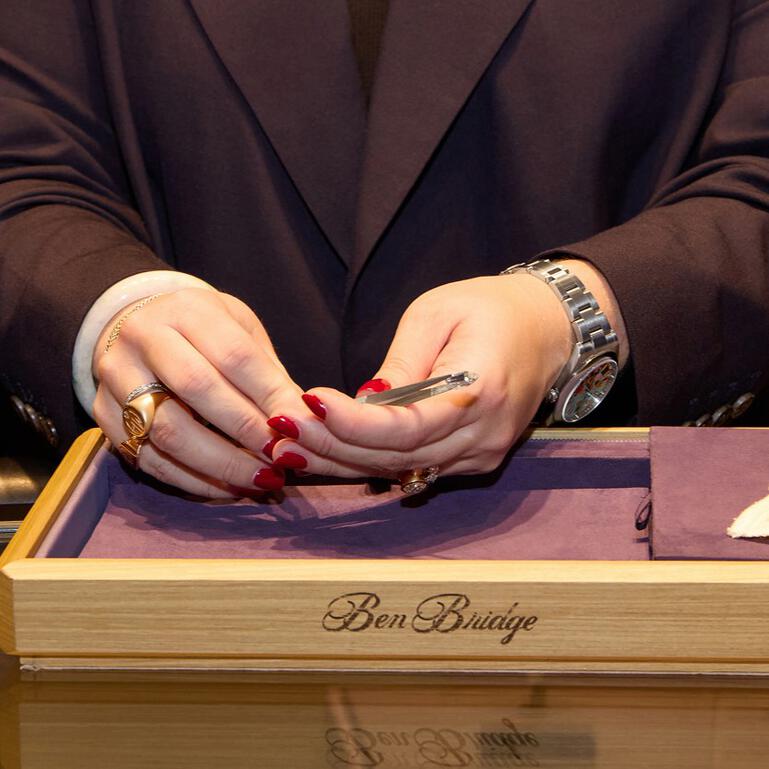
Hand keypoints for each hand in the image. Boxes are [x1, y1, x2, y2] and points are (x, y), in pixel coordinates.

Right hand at [93, 288, 302, 495]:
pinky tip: (227, 487)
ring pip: (168, 430)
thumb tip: (303, 420)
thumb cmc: (202, 331)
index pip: (234, 354)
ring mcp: (115, 376)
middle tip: (282, 457)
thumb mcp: (239, 330)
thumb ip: (268, 372)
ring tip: (260, 477)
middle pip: (197, 387)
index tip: (300, 426)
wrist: (136, 326)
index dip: (269, 394)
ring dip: (221, 463)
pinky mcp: (101, 414)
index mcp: (186, 309)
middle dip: (246, 429)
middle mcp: (143, 336)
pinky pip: (148, 458)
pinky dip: (192, 480)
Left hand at [266, 261, 627, 479]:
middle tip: (281, 430)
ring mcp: (482, 455)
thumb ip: (402, 364)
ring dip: (343, 461)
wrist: (547, 330)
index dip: (353, 423)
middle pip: (396, 457)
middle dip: (333, 446)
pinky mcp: (474, 461)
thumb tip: (363, 403)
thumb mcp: (438, 314)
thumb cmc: (490, 309)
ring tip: (290, 445)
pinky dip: (370, 463)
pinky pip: (415, 470)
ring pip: (400, 471)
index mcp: (481, 390)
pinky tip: (328, 454)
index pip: (407, 426)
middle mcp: (484, 434)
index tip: (307, 403)